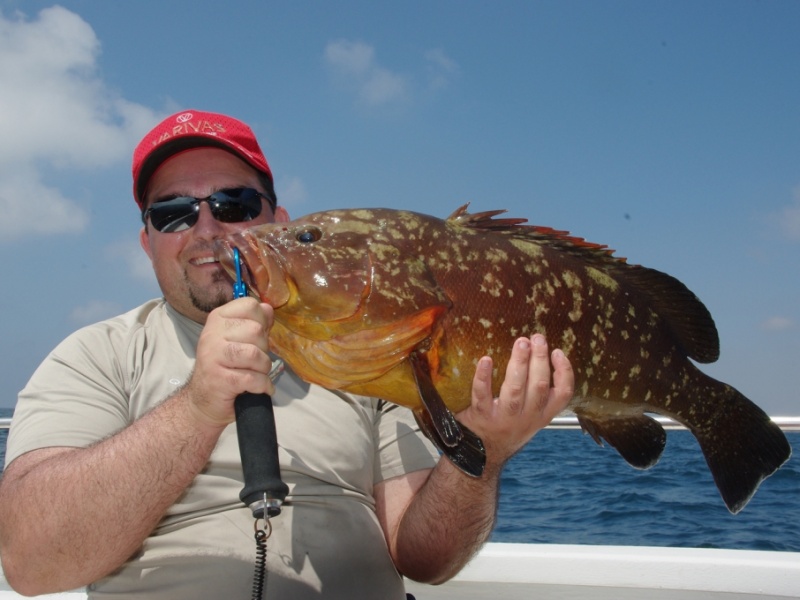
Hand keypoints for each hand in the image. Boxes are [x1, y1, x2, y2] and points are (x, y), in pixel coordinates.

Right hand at [183, 298, 274, 428]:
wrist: (203, 400)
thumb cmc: (225, 367)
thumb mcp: (237, 339)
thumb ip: (254, 322)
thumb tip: (268, 308)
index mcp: (218, 319)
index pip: (249, 305)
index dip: (261, 321)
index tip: (256, 337)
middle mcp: (212, 334)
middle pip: (256, 330)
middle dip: (263, 349)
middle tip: (254, 361)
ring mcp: (213, 357)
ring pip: (255, 354)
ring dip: (263, 368)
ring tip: (256, 374)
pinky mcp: (219, 380)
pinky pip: (253, 378)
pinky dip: (263, 385)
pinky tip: (260, 387)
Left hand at [457, 334, 573, 472]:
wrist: (481, 457)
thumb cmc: (506, 428)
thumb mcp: (529, 417)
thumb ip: (538, 395)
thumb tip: (540, 353)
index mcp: (541, 415)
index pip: (562, 395)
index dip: (564, 373)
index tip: (558, 352)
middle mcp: (526, 418)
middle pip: (538, 386)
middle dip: (539, 359)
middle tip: (537, 338)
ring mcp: (504, 418)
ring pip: (515, 390)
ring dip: (519, 364)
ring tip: (521, 343)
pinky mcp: (481, 417)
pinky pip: (482, 395)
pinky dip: (484, 377)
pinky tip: (486, 360)